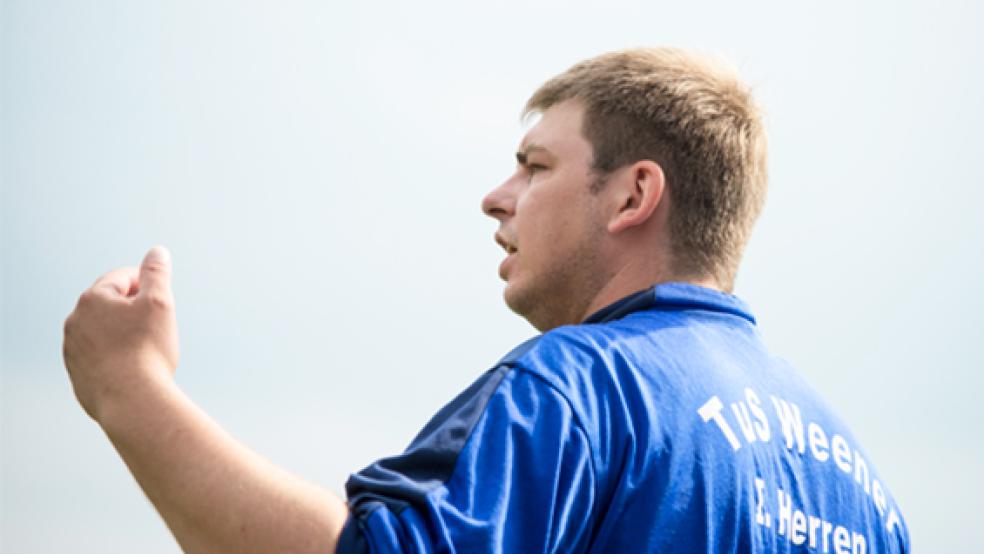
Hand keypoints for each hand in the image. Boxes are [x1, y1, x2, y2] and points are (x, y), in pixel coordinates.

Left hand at [63, 246, 179, 421]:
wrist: (132, 401)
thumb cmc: (148, 350)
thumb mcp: (160, 303)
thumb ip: (157, 273)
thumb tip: (157, 252)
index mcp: (93, 299)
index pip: (123, 278)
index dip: (148, 287)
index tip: (162, 306)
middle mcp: (75, 321)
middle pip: (111, 305)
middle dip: (134, 312)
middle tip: (156, 330)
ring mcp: (72, 350)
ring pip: (103, 332)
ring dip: (123, 335)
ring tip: (145, 352)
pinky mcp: (77, 374)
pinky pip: (99, 357)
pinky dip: (115, 358)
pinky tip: (133, 370)